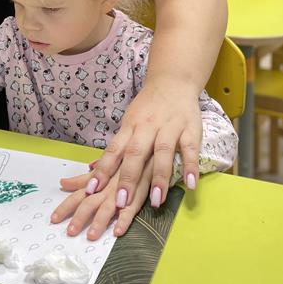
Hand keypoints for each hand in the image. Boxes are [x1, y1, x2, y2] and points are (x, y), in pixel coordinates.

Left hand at [51, 158, 152, 238]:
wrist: (154, 138)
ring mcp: (125, 186)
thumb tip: (64, 182)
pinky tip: (118, 231)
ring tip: (91, 236)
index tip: (53, 218)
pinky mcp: (143, 188)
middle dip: (79, 216)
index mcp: (100, 176)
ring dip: (100, 221)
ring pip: (109, 205)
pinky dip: (125, 219)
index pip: (79, 193)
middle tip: (69, 232)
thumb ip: (85, 177)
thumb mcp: (106, 162)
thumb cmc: (129, 152)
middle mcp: (109, 182)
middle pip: (90, 200)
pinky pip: (134, 206)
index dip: (66, 205)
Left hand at [87, 80, 201, 208]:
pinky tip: (190, 185)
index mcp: (130, 127)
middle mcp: (147, 127)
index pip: (114, 150)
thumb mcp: (128, 124)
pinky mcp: (190, 129)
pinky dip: (190, 166)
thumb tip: (92, 169)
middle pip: (136, 153)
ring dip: (159, 177)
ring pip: (163, 152)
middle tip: (121, 202)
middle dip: (128, 178)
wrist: (173, 81)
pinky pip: (190, 148)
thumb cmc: (147, 108)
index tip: (93, 190)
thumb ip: (116, 149)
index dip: (103, 170)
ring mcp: (169, 127)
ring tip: (156, 201)